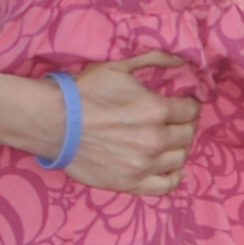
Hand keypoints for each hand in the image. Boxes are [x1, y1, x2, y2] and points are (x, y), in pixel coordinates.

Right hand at [61, 52, 198, 194]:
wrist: (52, 122)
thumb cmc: (83, 92)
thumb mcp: (117, 66)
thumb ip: (153, 58)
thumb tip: (183, 59)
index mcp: (155, 110)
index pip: (190, 110)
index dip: (189, 104)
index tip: (182, 104)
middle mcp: (154, 140)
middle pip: (188, 134)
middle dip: (185, 125)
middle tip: (175, 121)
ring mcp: (143, 165)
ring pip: (180, 158)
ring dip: (179, 147)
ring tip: (168, 140)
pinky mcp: (130, 183)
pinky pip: (166, 185)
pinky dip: (173, 176)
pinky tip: (169, 166)